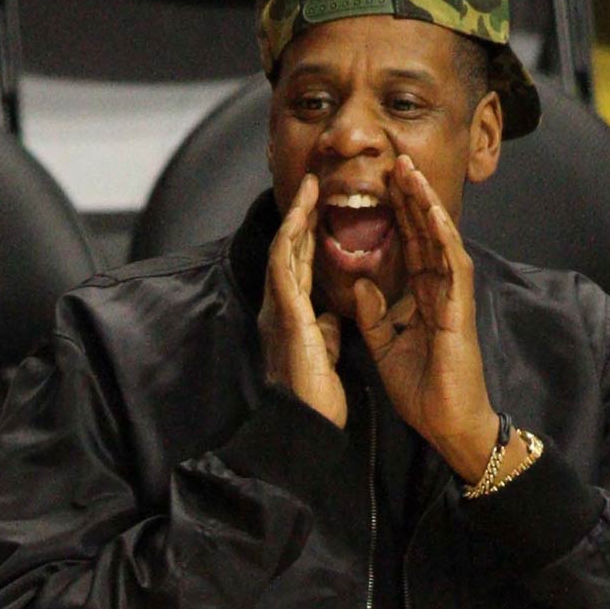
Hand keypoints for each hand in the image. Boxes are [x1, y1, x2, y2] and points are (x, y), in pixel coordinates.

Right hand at [258, 174, 346, 428]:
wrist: (307, 424)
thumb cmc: (316, 398)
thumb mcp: (324, 355)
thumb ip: (323, 332)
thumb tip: (330, 317)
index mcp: (293, 316)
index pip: (300, 267)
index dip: (308, 237)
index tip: (319, 210)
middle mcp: (280, 308)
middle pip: (288, 251)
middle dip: (298, 216)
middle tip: (310, 184)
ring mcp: (279, 310)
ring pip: (282, 252)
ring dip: (294, 218)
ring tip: (307, 189)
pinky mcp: (286, 317)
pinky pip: (285, 269)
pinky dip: (291, 242)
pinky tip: (300, 219)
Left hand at [350, 153, 497, 480]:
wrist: (447, 423)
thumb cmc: (423, 391)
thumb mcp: (386, 345)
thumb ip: (375, 313)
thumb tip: (361, 281)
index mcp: (423, 299)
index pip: (409, 247)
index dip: (397, 216)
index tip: (382, 185)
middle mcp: (440, 291)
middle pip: (424, 235)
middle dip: (411, 198)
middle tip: (396, 161)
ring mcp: (453, 297)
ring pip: (440, 240)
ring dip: (426, 205)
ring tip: (411, 172)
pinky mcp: (459, 309)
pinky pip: (453, 263)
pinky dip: (442, 235)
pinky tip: (431, 210)